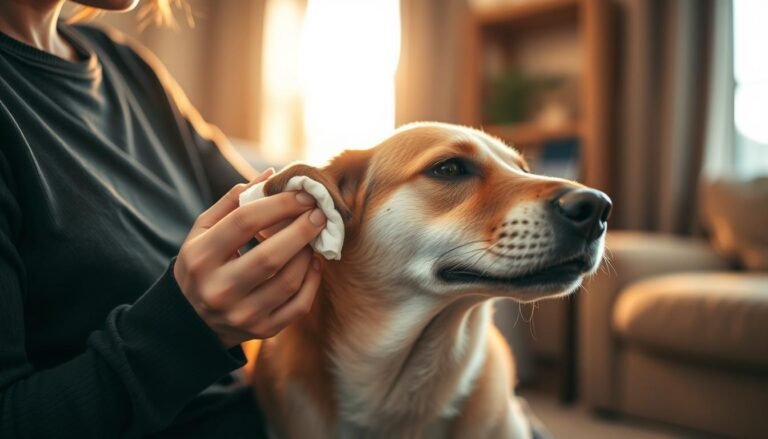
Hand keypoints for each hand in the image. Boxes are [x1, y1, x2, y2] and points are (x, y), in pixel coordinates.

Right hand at [173, 170, 326, 347]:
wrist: (192, 320)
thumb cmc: (202, 265)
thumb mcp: (203, 231)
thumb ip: (232, 202)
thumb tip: (269, 175)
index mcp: (200, 258)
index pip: (244, 223)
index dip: (279, 204)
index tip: (303, 194)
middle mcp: (218, 289)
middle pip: (270, 256)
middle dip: (302, 229)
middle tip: (320, 212)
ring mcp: (241, 314)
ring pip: (288, 281)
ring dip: (308, 254)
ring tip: (314, 236)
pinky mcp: (262, 330)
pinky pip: (298, 305)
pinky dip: (312, 281)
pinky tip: (314, 263)